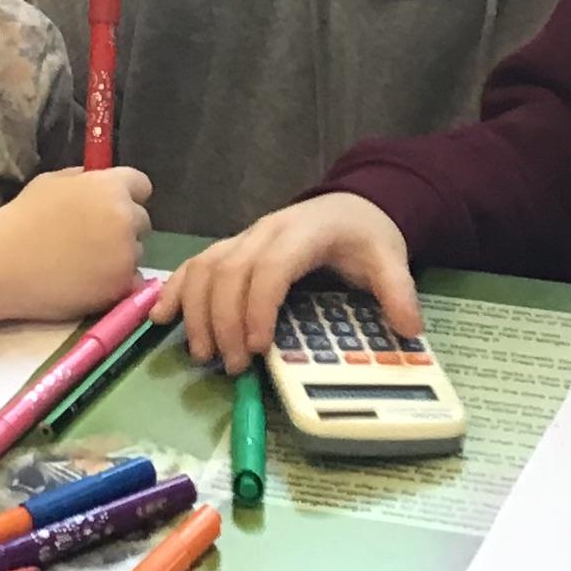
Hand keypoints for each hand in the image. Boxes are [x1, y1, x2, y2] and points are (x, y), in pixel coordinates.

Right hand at [0, 167, 152, 322]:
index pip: (141, 186)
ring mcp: (126, 255)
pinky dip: (115, 282)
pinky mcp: (119, 286)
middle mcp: (125, 218)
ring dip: (119, 255)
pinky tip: (90, 282)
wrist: (0, 263)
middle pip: (141, 221)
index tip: (108, 208)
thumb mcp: (52, 182)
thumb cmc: (21, 217)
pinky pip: (130, 281)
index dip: (126, 195)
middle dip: (123, 227)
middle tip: (94, 239)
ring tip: (86, 263)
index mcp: (110, 187)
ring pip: (136, 252)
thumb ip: (84, 180)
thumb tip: (99, 183)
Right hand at [151, 194, 414, 372]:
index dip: (258, 307)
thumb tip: (409, 328)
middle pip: (228, 272)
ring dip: (197, 313)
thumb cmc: (363, 234)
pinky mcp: (229, 248)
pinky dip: (175, 291)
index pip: (269, 268)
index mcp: (301, 233)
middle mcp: (264, 231)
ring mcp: (242, 238)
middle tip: (233, 367)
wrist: (349, 203)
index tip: (258, 348)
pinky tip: (160, 319)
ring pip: (204, 268)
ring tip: (204, 356)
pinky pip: (194, 265)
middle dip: (224, 322)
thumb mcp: (390, 258)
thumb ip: (398, 291)